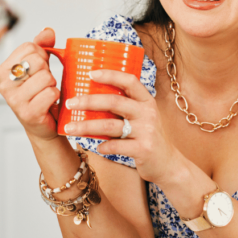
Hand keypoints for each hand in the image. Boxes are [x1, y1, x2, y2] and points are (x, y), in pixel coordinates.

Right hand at [0, 27, 61, 141]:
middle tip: (43, 83)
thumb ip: (42, 46)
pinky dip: (56, 96)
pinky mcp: (28, 112)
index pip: (29, 47)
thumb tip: (47, 31)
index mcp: (4, 70)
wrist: (42, 124)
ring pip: (46, 77)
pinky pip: (51, 93)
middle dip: (47, 70)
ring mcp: (14, 100)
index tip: (40, 68)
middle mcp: (5, 84)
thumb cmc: (39, 93)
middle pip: (37, 61)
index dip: (42, 55)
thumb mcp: (39, 66)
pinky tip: (49, 103)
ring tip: (46, 93)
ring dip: (53, 84)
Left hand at [62, 69, 184, 185]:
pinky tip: (95, 147)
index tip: (90, 73)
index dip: (110, 75)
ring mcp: (146, 131)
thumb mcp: (143, 117)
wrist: (168, 164)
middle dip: (88, 101)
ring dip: (86, 126)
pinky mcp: (143, 149)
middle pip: (114, 102)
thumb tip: (92, 97)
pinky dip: (103, 147)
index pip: (129, 81)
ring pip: (110, 125)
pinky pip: (116, 146)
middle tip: (70, 103)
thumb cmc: (149, 138)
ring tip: (69, 128)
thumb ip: (125, 107)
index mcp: (146, 101)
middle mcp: (148, 113)